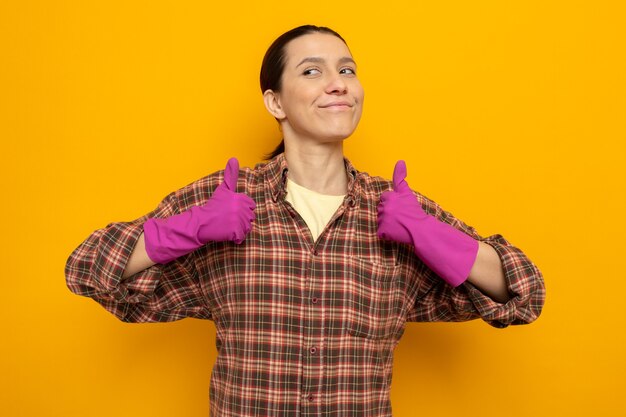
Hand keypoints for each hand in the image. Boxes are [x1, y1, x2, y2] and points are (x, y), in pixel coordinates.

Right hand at [196, 157, 255, 243]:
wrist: (202, 222)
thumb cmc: (213, 206)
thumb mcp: (223, 190)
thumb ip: (231, 175)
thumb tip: (234, 158)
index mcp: (241, 198)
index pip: (251, 206)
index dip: (242, 209)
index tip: (231, 209)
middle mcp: (241, 209)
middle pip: (250, 218)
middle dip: (241, 219)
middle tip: (228, 218)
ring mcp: (239, 221)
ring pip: (247, 228)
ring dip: (238, 229)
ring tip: (227, 224)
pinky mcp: (235, 232)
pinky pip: (241, 237)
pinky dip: (235, 237)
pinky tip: (226, 232)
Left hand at [376, 160, 477, 286]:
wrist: (420, 229)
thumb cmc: (414, 211)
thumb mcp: (407, 192)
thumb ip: (400, 177)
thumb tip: (400, 160)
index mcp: (388, 197)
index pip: (384, 198)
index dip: (392, 203)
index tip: (401, 208)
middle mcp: (383, 207)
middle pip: (381, 209)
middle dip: (389, 213)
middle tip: (401, 217)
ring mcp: (382, 220)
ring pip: (381, 221)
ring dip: (388, 224)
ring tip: (399, 224)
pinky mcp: (382, 231)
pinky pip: (381, 233)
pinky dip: (387, 235)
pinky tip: (396, 232)